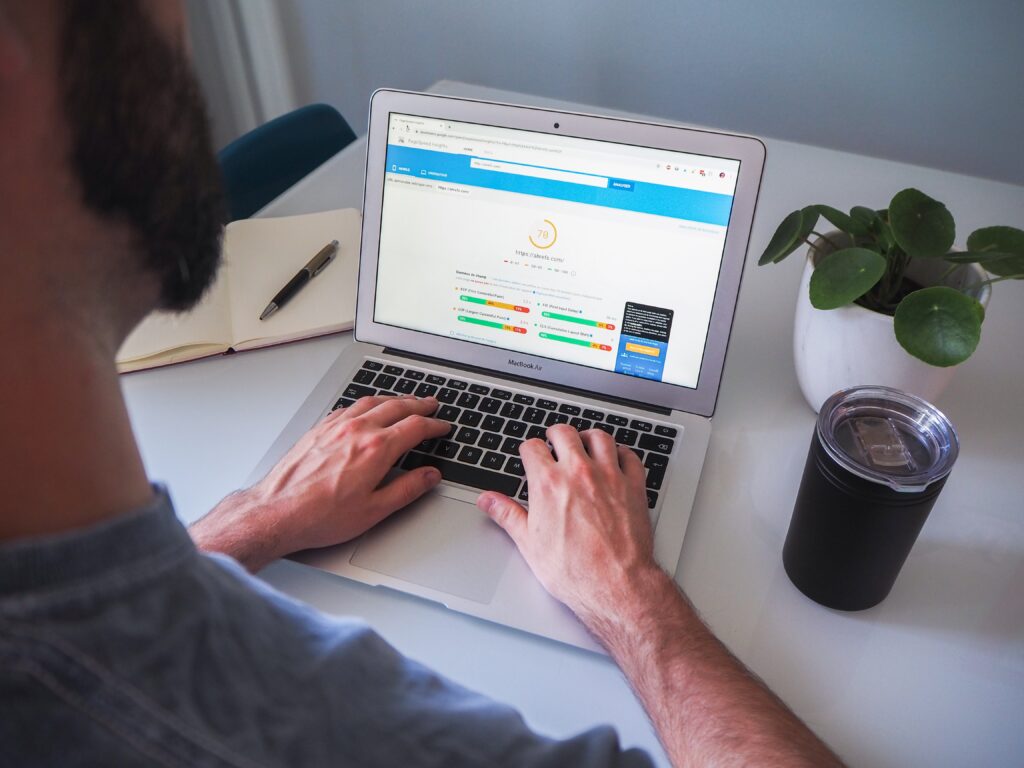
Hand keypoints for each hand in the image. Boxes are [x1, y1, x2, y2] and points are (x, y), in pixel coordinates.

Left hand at [192, 395, 448, 569]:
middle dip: (418, 404)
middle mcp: (357, 431)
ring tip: (404, 401)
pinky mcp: (319, 429)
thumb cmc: (320, 516)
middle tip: (432, 404)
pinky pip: (349, 407)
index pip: (415, 427)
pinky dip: (366, 404)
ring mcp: (335, 427)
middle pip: (396, 407)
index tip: (442, 426)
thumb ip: (408, 489)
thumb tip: (430, 476)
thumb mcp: (375, 510)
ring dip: (393, 399)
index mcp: (376, 449)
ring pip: (371, 402)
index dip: (434, 425)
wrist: (277, 512)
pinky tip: (366, 409)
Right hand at [476, 424, 660, 623]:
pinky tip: (617, 459)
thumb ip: (507, 515)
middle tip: (554, 441)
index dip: (528, 450)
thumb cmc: (574, 570)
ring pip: (599, 437)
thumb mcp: (529, 543)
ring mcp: (609, 476)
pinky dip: (622, 453)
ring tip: (584, 443)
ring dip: (588, 437)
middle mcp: (578, 472)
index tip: (530, 455)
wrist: (615, 584)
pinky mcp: (634, 486)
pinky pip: (630, 456)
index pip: (533, 447)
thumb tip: (489, 501)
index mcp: (549, 483)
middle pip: (564, 433)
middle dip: (555, 434)